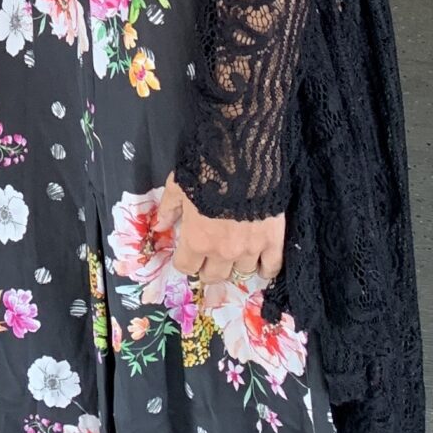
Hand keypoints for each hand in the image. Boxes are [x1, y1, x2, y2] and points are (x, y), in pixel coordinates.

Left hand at [156, 175, 283, 285]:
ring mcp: (250, 249)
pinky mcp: (273, 240)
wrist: (243, 156)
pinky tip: (260, 264)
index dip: (185, 261)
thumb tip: (159, 227)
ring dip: (235, 266)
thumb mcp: (178, 186)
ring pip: (241, 273)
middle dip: (208, 268)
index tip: (187, 252)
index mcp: (197, 240)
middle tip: (209, 256)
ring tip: (235, 255)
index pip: (186, 267)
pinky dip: (266, 269)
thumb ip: (168, 209)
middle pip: (213, 276)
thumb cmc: (207, 169)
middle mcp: (222, 252)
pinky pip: (271, 267)